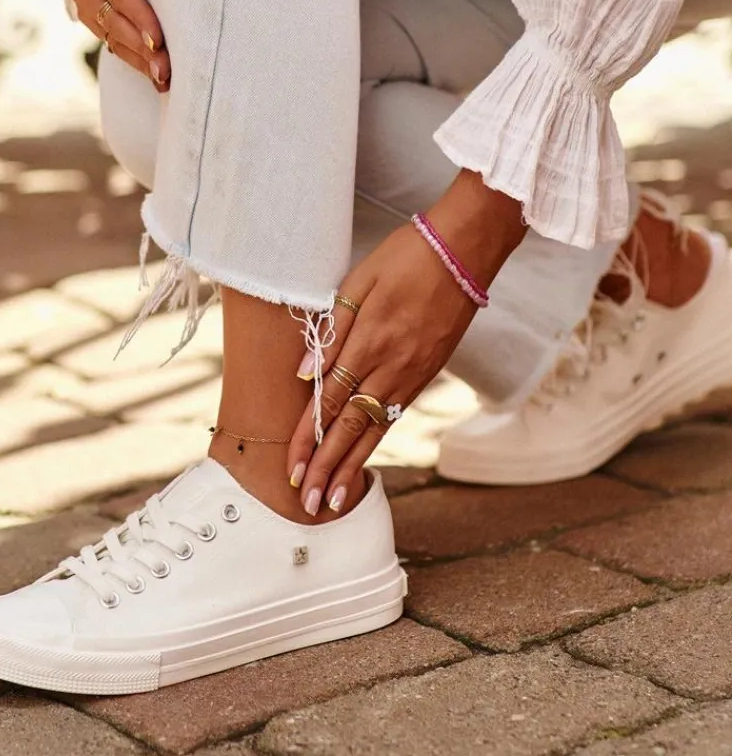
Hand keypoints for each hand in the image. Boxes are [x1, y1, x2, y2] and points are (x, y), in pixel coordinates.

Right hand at [70, 0, 170, 91]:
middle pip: (112, 19)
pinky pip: (112, 42)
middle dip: (140, 45)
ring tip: (163, 79)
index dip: (137, 14)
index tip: (159, 38)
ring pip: (111, 36)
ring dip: (138, 59)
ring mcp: (85, 3)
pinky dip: (133, 59)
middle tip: (164, 68)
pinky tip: (153, 75)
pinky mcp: (93, 18)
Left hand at [287, 171, 525, 514]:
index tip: (292, 469)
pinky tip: (366, 459)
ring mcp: (413, 373)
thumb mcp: (359, 281)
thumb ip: (332, 330)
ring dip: (353, 466)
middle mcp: (391, 366)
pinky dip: (378, 442)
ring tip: (335, 499)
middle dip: (327, 467)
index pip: (330, 400)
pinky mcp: (428, 372)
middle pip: (352, 426)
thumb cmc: (406, 256)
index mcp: (369, 341)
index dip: (309, 438)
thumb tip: (304, 375)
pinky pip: (397, 414)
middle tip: (308, 504)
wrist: (464, 251)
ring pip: (377, 429)